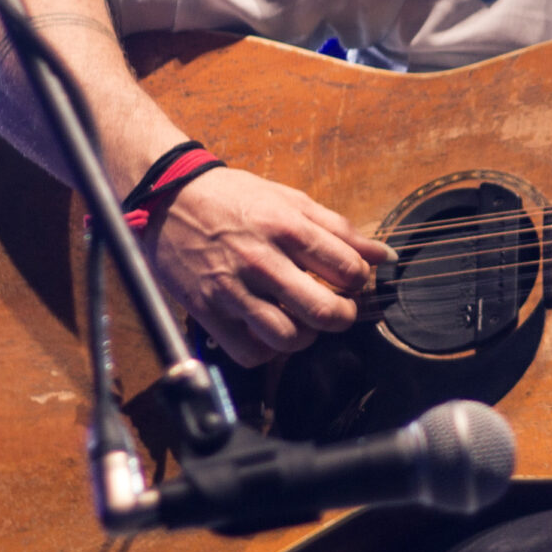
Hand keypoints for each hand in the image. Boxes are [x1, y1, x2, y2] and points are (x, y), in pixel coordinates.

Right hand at [143, 167, 392, 364]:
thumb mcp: (289, 199)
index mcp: (286, 227)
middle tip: (337, 310)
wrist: (167, 199)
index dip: (358, 280)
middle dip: (342, 317)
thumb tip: (384, 255)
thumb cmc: (232, 198)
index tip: (348, 279)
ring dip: (305, 336)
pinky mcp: (207, 312)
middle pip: (324, 312)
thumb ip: (339, 229)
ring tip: (302, 320)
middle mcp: (261, 261)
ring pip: (288, 338)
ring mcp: (232, 290)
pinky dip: (266, 351)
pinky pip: (250, 353)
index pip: (348, 270)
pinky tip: (268, 330)